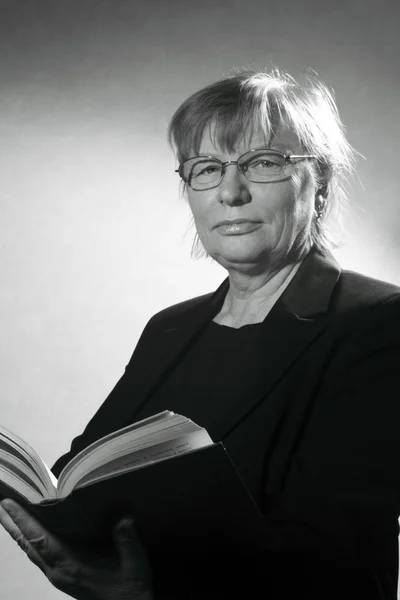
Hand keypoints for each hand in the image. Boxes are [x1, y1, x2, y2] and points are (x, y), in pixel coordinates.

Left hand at [0, 499, 152, 599]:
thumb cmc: (130, 589)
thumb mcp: (135, 564)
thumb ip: (128, 541)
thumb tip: (124, 519)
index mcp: (71, 567)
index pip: (40, 540)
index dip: (23, 521)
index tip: (9, 504)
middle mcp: (58, 572)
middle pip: (28, 545)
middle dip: (12, 524)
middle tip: (1, 504)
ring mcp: (58, 575)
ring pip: (30, 551)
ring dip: (18, 531)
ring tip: (9, 513)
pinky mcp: (62, 576)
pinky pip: (38, 555)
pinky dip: (29, 540)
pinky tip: (31, 532)